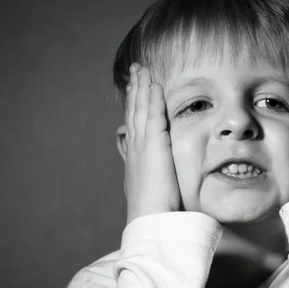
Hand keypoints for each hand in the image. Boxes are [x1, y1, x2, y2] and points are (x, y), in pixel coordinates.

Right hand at [122, 63, 180, 224]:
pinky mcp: (154, 144)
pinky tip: (154, 84)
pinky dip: (152, 98)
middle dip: (134, 90)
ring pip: (141, 109)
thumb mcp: (148, 190)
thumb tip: (150, 176)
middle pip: (134, 111)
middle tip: (134, 72)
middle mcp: (135, 147)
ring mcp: (142, 144)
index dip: (134, 106)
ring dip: (141, 87)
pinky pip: (153, 114)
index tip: (134, 91)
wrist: (148, 217)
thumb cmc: (153, 210)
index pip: (135, 125)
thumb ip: (150, 177)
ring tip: (141, 69)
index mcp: (135, 157)